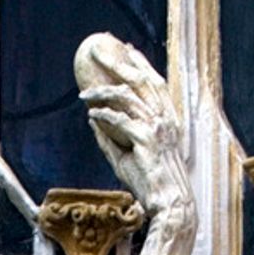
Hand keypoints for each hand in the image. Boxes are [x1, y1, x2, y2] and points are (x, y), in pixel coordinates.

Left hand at [75, 34, 192, 221]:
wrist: (169, 203)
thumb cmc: (150, 184)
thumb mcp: (126, 157)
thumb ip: (110, 137)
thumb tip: (93, 120)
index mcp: (167, 118)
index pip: (155, 82)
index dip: (141, 64)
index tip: (126, 51)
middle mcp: (165, 117)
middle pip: (141, 79)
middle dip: (119, 62)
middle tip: (99, 52)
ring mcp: (157, 127)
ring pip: (128, 96)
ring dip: (103, 90)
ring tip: (84, 92)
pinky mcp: (146, 139)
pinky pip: (121, 120)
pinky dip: (104, 114)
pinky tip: (91, 113)